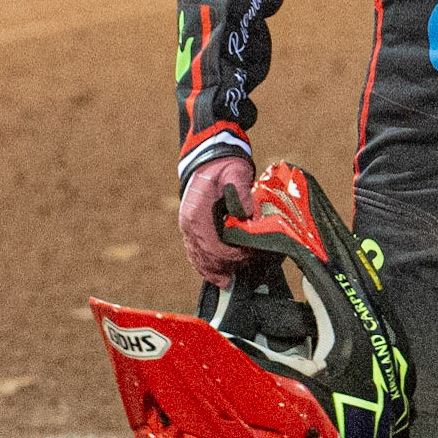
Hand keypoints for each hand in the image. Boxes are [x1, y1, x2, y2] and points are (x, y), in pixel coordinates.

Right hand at [179, 155, 255, 286]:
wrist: (209, 156)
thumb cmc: (224, 165)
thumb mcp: (236, 173)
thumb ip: (242, 193)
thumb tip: (249, 215)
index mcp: (197, 215)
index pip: (213, 246)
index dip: (231, 256)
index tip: (248, 256)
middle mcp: (189, 224)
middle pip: (204, 257)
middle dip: (223, 268)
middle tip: (243, 272)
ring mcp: (189, 227)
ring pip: (197, 258)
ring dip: (213, 270)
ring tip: (229, 281)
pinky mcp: (193, 227)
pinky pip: (196, 252)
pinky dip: (206, 264)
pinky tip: (217, 273)